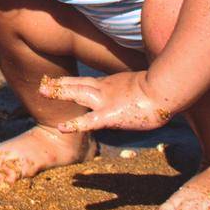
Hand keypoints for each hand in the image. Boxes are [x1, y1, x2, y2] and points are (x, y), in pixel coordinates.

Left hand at [40, 71, 175, 133]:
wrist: (167, 89)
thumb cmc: (164, 88)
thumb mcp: (147, 86)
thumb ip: (137, 88)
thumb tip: (143, 90)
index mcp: (113, 83)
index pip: (88, 82)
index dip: (72, 82)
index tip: (59, 82)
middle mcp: (105, 89)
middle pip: (77, 84)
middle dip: (59, 84)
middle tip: (43, 83)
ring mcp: (106, 101)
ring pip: (77, 93)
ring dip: (59, 92)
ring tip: (42, 91)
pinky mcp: (110, 115)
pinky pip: (88, 121)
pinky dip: (74, 124)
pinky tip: (61, 128)